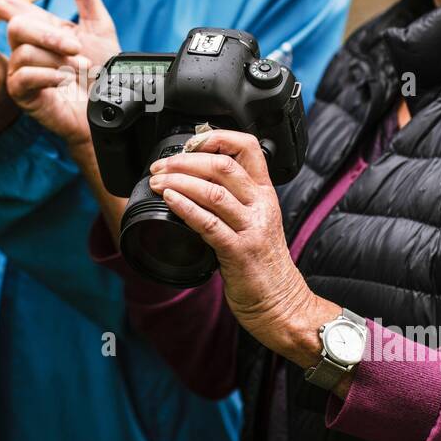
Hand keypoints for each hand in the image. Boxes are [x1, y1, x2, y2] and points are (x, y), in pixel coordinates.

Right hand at [0, 0, 119, 151]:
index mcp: (38, 26)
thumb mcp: (99, 28)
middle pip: (17, 26)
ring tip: (78, 70)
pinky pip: (24, 77)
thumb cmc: (102, 70)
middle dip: (48, 35)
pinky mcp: (22, 96)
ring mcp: (19, 71)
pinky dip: (50, 76)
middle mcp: (23, 47)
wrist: (111, 105)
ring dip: (58, 60)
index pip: (1, 2)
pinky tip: (65, 81)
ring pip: (25, 52)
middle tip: (76, 48)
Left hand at [148, 129, 335, 361]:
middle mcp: (261, 205)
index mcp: (265, 193)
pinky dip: (185, 207)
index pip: (247, 147)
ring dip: (178, 182)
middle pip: (222, 165)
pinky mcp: (239, 252)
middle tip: (160, 167)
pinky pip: (208, 223)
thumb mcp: (257, 221)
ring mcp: (252, 228)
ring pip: (212, 191)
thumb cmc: (264, 265)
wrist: (282, 303)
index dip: (216, 137)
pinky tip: (170, 201)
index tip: (189, 142)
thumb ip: (235, 199)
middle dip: (184, 161)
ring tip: (157, 182)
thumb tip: (197, 178)